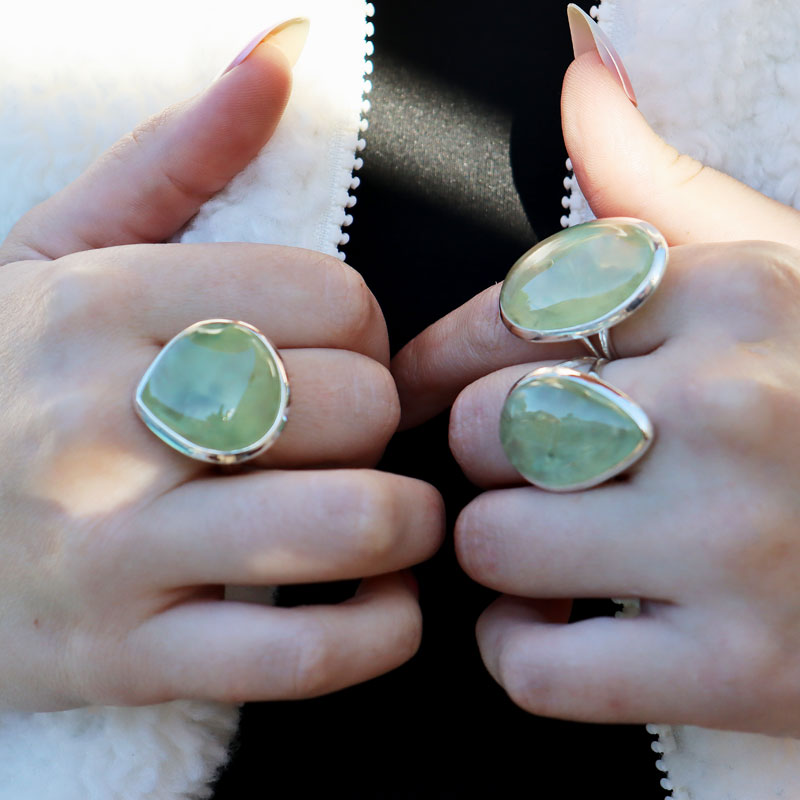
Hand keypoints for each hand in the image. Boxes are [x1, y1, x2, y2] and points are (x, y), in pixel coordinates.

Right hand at [0, 34, 442, 711]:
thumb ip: (180, 152)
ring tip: (386, 520)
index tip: (344, 359)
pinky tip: (374, 604)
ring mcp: (114, 551)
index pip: (333, 300)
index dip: (369, 334)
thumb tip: (284, 48)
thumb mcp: (59, 254)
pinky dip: (379, 633)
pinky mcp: (126, 659)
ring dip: (405, 525)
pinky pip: (304, 656)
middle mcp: (107, 423)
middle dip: (383, 426)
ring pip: (345, 526)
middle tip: (352, 440)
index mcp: (106, 307)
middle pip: (353, 407)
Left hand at [393, 51, 799, 734]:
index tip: (418, 387)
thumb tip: (582, 71)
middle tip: (539, 477)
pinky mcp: (740, 670)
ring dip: (504, 553)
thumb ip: (659, 182)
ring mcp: (737, 543)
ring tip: (556, 553)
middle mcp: (735, 407)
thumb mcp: (774, 274)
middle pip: (486, 426)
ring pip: (495, 539)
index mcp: (733, 295)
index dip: (442, 358)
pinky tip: (566, 628)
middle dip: (489, 459)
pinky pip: (537, 665)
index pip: (512, 311)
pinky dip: (522, 653)